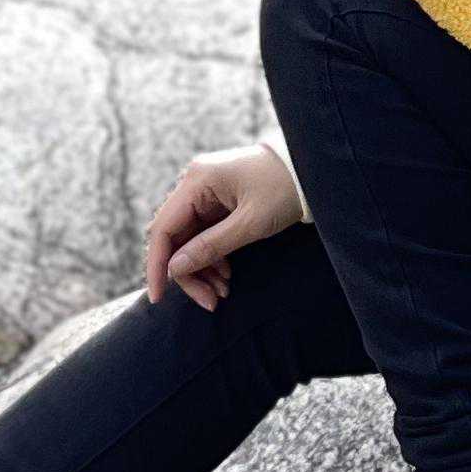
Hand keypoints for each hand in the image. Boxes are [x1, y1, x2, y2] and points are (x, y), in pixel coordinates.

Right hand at [145, 140, 304, 311]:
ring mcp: (207, 192)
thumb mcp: (251, 223)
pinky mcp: (219, 201)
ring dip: (202, 269)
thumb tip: (175, 269)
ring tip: (222, 293)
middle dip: (188, 273)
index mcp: (198, 181)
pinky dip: (212, 257)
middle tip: (209, 301)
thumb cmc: (286, 188)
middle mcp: (196, 183)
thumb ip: (211, 246)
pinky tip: (226, 276)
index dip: (157, 265)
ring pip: (189, 240)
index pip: (163, 228)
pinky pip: (205, 235)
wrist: (313, 170)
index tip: (158, 298)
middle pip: (176, 237)